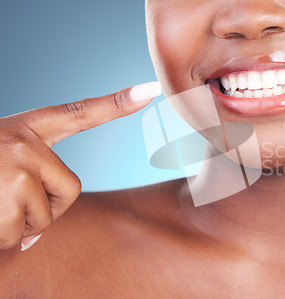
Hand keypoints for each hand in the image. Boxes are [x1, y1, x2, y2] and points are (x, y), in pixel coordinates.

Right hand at [0, 81, 161, 250]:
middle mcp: (21, 142)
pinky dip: (0, 240)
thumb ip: (28, 188)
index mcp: (23, 130)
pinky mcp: (2, 192)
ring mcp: (11, 166)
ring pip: (44, 219)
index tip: (150, 91)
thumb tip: (37, 238)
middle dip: (43, 211)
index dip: (116, 103)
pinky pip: (19, 234)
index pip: (78, 114)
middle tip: (6, 204)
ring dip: (15, 228)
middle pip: (69, 193)